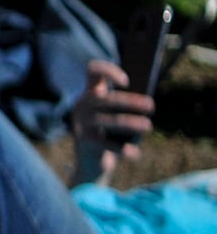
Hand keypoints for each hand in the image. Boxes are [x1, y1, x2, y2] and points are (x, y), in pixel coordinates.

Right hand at [71, 57, 154, 182]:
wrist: (91, 163)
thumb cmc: (111, 133)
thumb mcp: (116, 114)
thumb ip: (125, 103)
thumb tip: (147, 101)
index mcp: (91, 92)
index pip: (93, 70)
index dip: (109, 71)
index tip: (127, 82)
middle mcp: (82, 105)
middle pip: (107, 98)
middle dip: (131, 101)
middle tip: (152, 107)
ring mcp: (81, 123)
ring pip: (111, 120)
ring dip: (132, 123)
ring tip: (148, 127)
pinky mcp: (84, 141)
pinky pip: (107, 143)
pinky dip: (123, 149)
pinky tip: (135, 154)